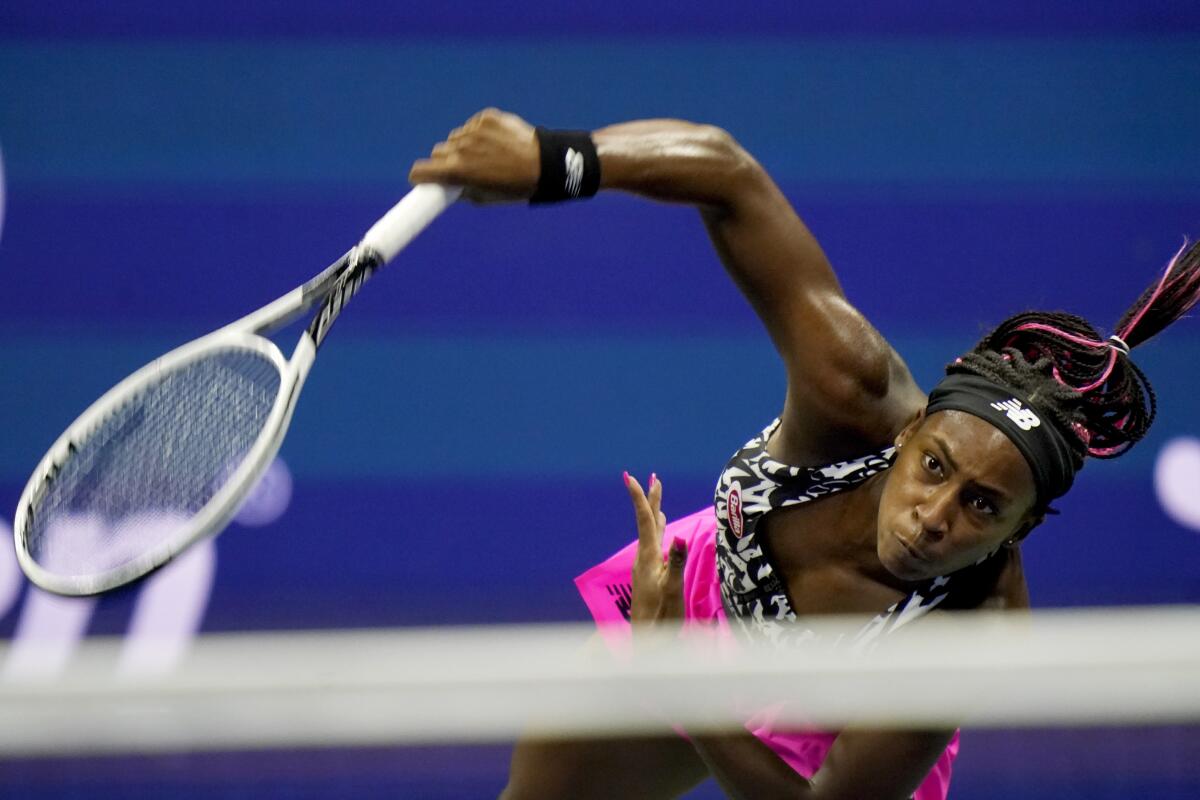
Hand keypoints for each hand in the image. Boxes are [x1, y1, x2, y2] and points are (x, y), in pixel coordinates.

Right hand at [409, 108, 539, 202]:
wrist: (546, 165)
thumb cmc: (516, 187)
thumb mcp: (484, 198)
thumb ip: (461, 191)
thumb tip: (447, 188)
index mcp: (458, 171)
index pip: (420, 170)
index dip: (420, 176)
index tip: (422, 178)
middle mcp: (461, 148)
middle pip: (439, 151)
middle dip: (445, 160)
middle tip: (463, 168)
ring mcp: (473, 130)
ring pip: (456, 137)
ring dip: (464, 145)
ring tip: (486, 155)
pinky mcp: (486, 117)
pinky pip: (472, 125)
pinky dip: (479, 133)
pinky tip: (496, 142)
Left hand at [625, 472, 687, 627]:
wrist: (646, 644)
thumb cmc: (661, 619)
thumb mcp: (672, 591)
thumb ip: (676, 564)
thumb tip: (678, 536)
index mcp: (648, 558)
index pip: (645, 521)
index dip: (640, 498)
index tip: (630, 477)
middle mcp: (644, 559)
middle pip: (647, 523)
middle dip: (650, 499)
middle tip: (652, 477)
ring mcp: (645, 567)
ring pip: (651, 533)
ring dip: (654, 513)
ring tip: (657, 498)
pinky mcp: (650, 576)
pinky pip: (655, 545)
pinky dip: (659, 531)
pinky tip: (663, 534)